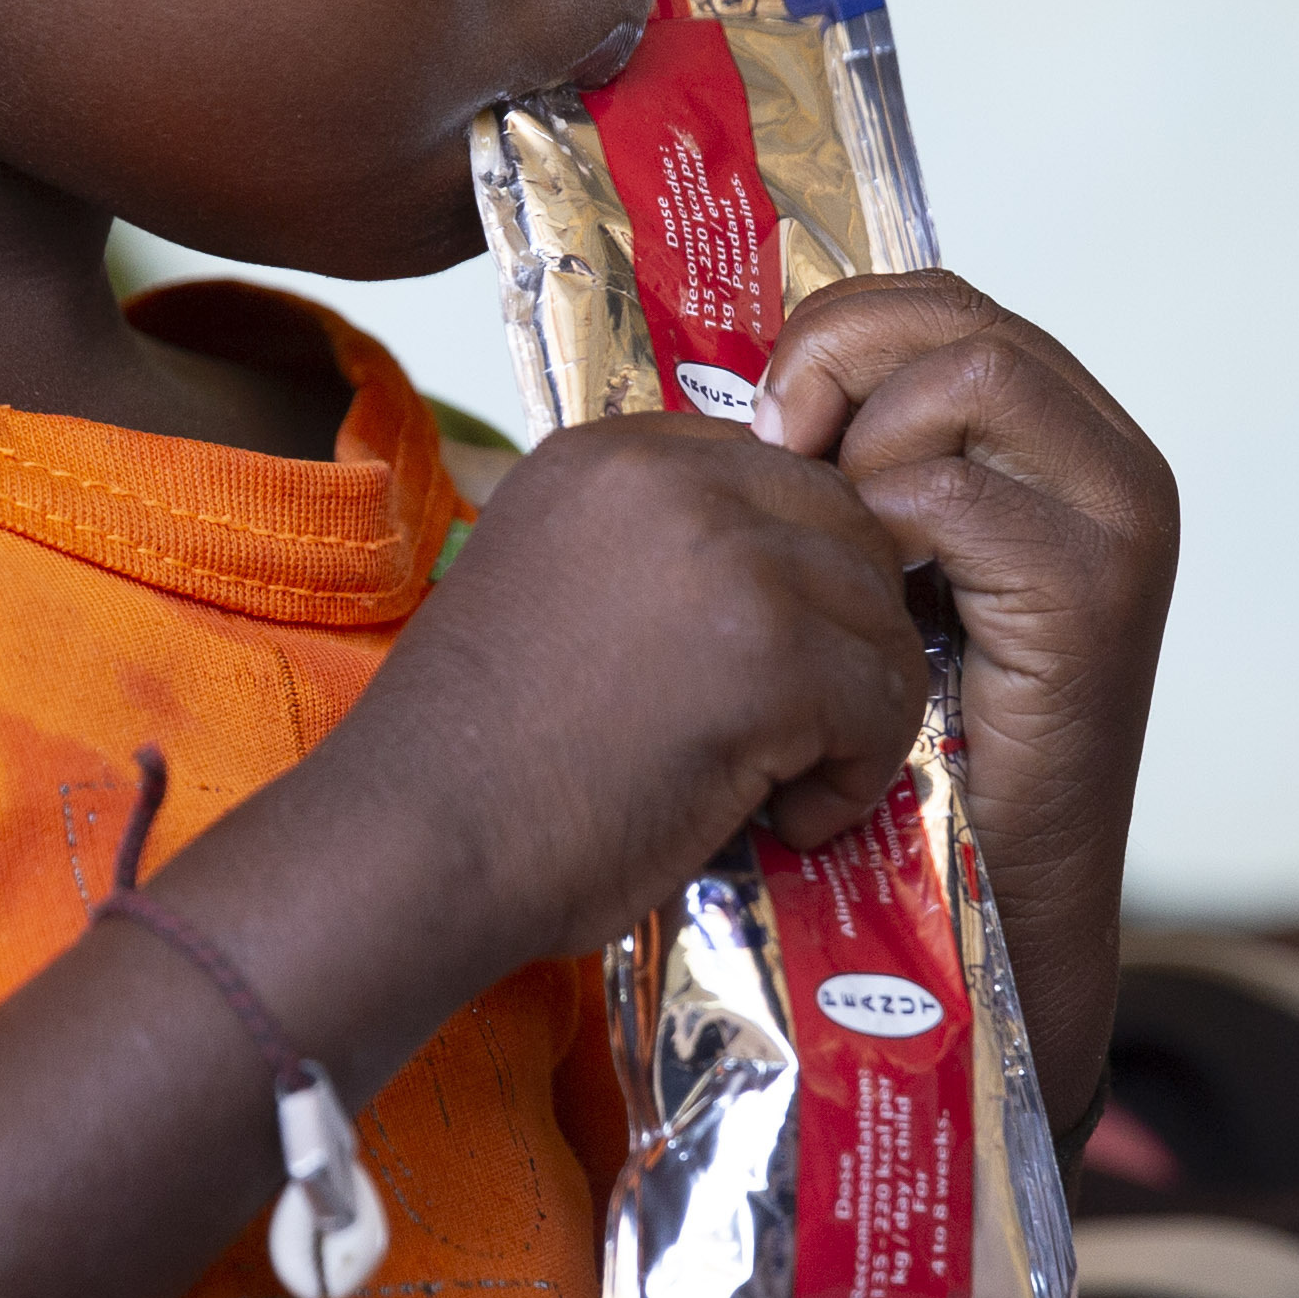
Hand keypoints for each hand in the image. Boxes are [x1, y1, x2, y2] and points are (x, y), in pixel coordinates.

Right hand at [312, 412, 932, 982]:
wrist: (415, 842)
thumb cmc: (473, 761)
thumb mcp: (555, 593)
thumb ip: (655, 558)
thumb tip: (781, 587)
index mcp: (607, 454)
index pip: (777, 473)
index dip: (797, 576)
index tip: (767, 665)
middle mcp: (669, 477)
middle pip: (847, 525)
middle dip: (844, 633)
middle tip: (799, 727)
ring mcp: (726, 555)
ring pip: (879, 615)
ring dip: (858, 710)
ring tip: (783, 785)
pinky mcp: (769, 651)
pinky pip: (883, 700)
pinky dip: (852, 777)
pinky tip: (781, 820)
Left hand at [752, 273, 1179, 1136]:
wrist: (961, 908)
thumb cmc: (884, 747)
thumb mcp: (857, 573)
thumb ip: (840, 468)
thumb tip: (735, 381)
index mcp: (1049, 440)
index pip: (932, 305)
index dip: (830, 336)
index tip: (759, 423)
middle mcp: (1103, 460)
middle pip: (951, 314)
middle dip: (832, 365)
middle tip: (770, 456)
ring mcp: (1116, 520)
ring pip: (967, 374)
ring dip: (860, 447)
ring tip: (828, 545)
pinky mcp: (1093, 593)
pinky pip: (955, 494)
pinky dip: (877, 535)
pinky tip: (857, 610)